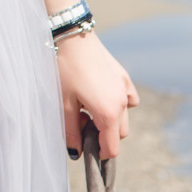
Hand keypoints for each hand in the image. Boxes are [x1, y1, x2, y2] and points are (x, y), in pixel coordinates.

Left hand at [55, 32, 139, 159]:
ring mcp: (125, 89)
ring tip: (89, 108)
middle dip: (104, 136)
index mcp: (108, 113)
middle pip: (120, 134)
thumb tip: (76, 152)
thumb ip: (71, 132)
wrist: (71, 37)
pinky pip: (128, 99)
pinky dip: (119, 103)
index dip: (100, 154)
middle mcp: (122, 103)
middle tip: (82, 124)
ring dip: (111, 120)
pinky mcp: (123, 77)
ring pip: (125, 117)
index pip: (112, 148)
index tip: (87, 150)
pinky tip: (102, 95)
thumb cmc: (65, 70)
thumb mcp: (64, 105)